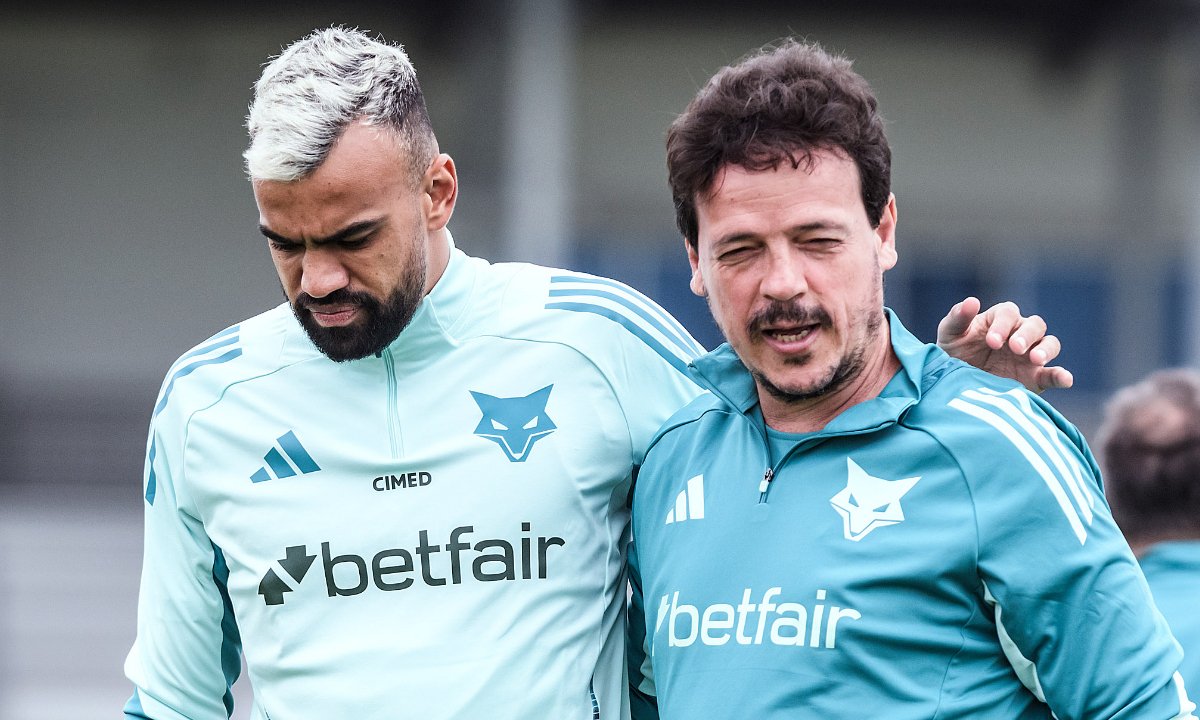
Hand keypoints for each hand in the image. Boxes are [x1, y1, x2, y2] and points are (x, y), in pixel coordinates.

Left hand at [936, 297, 1072, 392]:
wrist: (957, 384)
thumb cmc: (954, 352)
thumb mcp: (950, 334)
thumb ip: (958, 317)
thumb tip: (972, 301)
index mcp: (999, 319)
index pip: (1009, 313)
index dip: (1003, 325)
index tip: (992, 341)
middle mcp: (1019, 334)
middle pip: (1035, 325)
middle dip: (1026, 335)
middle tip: (1014, 348)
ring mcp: (1030, 356)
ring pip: (1050, 343)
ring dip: (1046, 349)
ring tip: (1035, 359)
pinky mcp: (1036, 378)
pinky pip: (1053, 374)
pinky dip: (1062, 376)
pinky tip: (1065, 380)